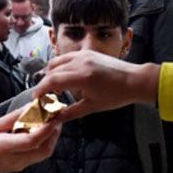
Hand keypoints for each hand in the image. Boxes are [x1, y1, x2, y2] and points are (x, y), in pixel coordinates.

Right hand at [0, 106, 61, 172]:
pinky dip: (44, 143)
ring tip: (52, 123)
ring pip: (43, 154)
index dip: (46, 129)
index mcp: (3, 147)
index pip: (31, 141)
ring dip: (51, 139)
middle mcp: (14, 159)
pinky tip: (42, 132)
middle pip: (44, 151)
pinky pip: (37, 156)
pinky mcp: (21, 167)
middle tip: (57, 118)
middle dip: (54, 134)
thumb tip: (30, 108)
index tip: (53, 117)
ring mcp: (18, 166)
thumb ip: (12, 118)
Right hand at [32, 50, 160, 122]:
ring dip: (51, 73)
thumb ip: (71, 112)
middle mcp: (80, 62)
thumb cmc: (117, 95)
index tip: (37, 99)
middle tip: (45, 96)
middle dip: (44, 83)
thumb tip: (55, 119)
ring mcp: (84, 55)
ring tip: (55, 88)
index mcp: (82, 76)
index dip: (40, 90)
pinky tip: (66, 78)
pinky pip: (67, 57)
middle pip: (51, 70)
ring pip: (57, 61)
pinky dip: (61, 66)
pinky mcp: (88, 52)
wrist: (135, 80)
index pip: (52, 80)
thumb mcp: (92, 107)